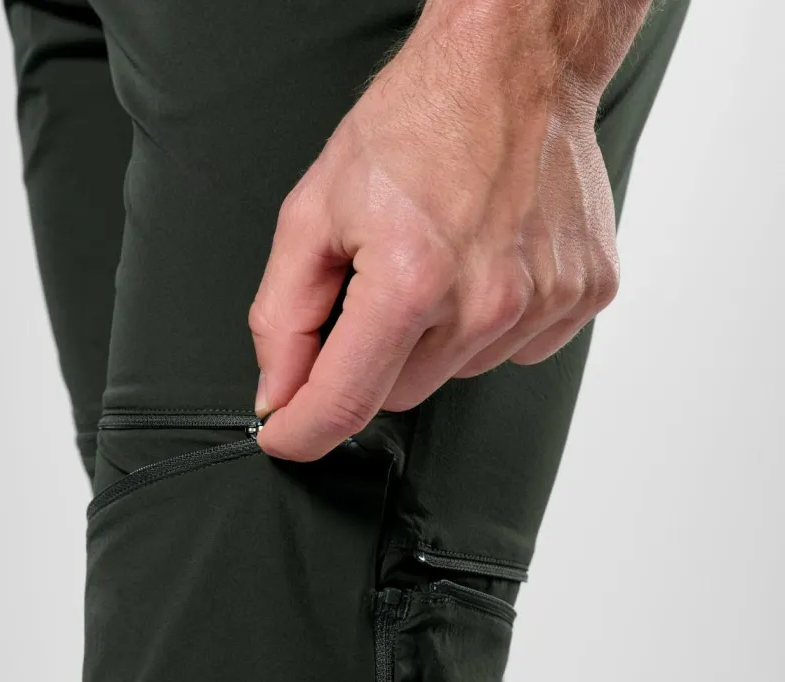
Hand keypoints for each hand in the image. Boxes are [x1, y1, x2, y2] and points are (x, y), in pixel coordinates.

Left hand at [248, 0, 648, 460]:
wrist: (513, 64)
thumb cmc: (414, 123)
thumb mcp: (314, 211)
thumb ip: (284, 315)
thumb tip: (278, 391)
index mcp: (411, 281)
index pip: (345, 402)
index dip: (302, 431)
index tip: (285, 438)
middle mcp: (486, 302)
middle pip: (398, 394)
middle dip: (372, 358)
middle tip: (377, 285)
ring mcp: (544, 301)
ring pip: (456, 374)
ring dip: (433, 339)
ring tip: (439, 259)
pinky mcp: (583, 296)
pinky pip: (512, 351)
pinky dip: (487, 324)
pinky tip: (484, 265)